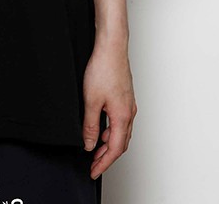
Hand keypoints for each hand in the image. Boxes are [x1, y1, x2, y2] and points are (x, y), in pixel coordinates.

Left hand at [82, 44, 136, 179]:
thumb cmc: (104, 69)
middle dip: (107, 156)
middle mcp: (129, 113)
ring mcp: (128, 104)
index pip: (114, 150)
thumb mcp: (91, 101)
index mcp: (123, 117)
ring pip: (121, 132)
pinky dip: (111, 130)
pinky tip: (101, 127)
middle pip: (120, 143)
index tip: (93, 171)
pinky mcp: (125, 97)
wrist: (112, 47)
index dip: (103, 163)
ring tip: (94, 148)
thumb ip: (90, 125)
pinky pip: (121, 121)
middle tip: (93, 164)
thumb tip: (89, 144)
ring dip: (109, 144)